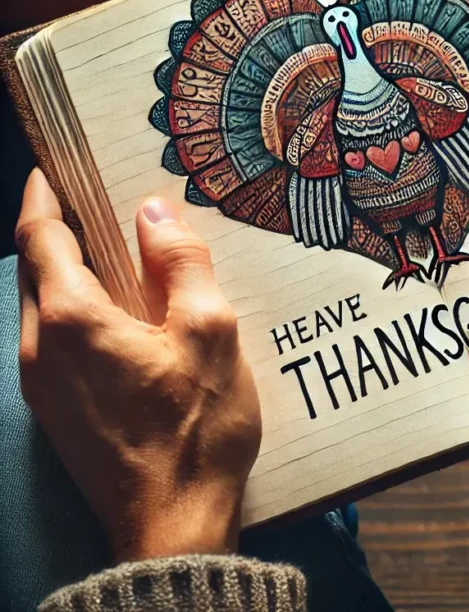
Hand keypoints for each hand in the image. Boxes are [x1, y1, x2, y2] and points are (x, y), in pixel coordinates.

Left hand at [15, 169, 260, 561]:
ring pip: (42, 305)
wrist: (173, 526)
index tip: (56, 166)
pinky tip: (124, 315)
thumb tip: (154, 211)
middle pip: (35, 268)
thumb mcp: (209, 331)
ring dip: (70, 271)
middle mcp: (40, 346)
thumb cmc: (196, 426)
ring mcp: (42, 384)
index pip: (39, 235)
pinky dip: (78, 309)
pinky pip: (55, 339)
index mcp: (72, 318)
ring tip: (119, 255)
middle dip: (59, 229)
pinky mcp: (57, 410)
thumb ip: (181, 263)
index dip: (45, 194)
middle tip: (103, 203)